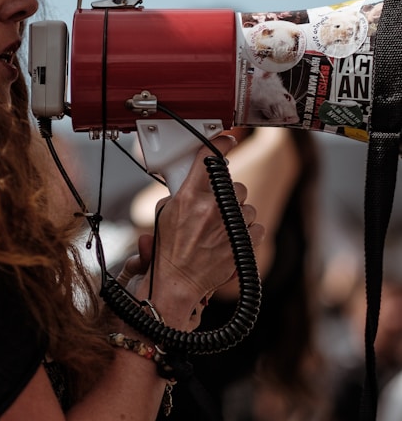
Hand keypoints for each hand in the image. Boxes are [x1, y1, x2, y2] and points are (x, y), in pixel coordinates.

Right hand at [129, 136, 263, 328]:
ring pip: (246, 206)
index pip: (209, 158)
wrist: (178, 281)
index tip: (227, 139)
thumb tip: (195, 179)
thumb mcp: (165, 212)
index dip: (221, 143)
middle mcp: (211, 208)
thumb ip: (182, 191)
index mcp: (189, 196)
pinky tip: (232, 237)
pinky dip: (247, 232)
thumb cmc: (169, 250)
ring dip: (237, 214)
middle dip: (227, 192)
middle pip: (234, 183)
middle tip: (215, 205)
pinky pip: (256, 226)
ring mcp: (228, 226)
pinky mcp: (242, 243)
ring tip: (221, 226)